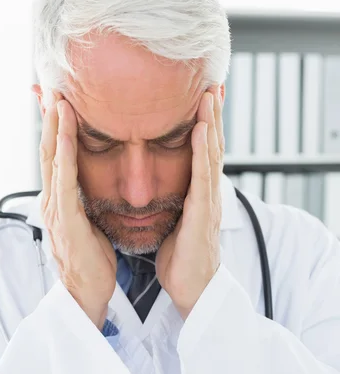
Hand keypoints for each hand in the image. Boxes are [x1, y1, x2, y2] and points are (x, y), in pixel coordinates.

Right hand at [39, 93, 116, 330]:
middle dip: (49, 118)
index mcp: (60, 200)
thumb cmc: (91, 259)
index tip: (60, 100)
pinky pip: (63, 179)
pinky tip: (64, 132)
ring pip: (51, 158)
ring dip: (53, 126)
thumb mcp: (87, 223)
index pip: (56, 156)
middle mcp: (52, 199)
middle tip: (51, 87)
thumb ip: (84, 201)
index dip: (56, 128)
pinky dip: (62, 152)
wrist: (87, 292)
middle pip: (48, 150)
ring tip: (56, 98)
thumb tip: (92, 186)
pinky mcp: (64, 218)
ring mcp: (55, 208)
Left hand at [156, 86, 223, 320]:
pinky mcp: (203, 216)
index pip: (201, 152)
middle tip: (212, 83)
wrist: (192, 290)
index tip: (200, 98)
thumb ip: (175, 201)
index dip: (203, 125)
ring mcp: (209, 203)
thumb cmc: (182, 258)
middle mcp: (207, 194)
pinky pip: (203, 179)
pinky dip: (203, 153)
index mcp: (198, 195)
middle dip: (212, 115)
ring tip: (210, 95)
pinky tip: (201, 131)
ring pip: (211, 155)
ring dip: (212, 124)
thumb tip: (162, 186)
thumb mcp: (176, 222)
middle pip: (211, 146)